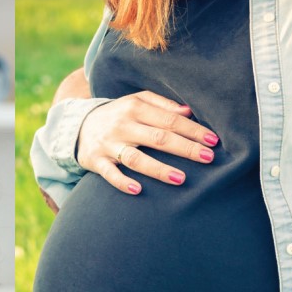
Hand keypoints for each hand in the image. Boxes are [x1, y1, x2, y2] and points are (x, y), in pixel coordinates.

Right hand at [78, 91, 218, 193]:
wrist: (78, 126)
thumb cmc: (119, 115)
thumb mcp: (137, 101)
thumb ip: (163, 105)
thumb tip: (189, 112)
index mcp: (135, 107)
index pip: (170, 120)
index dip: (192, 130)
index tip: (213, 141)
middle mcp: (123, 125)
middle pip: (158, 138)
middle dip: (185, 148)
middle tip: (208, 158)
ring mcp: (109, 144)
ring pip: (136, 158)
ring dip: (158, 169)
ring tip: (181, 179)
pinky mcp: (96, 161)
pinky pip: (109, 173)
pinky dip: (122, 182)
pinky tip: (138, 190)